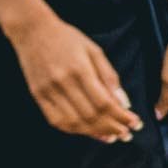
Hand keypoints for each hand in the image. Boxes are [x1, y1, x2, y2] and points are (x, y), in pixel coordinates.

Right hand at [10, 10, 142, 141]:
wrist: (32, 31)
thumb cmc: (68, 39)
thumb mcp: (95, 51)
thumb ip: (110, 78)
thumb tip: (124, 104)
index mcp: (80, 70)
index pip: (104, 103)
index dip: (121, 117)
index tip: (135, 123)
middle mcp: (62, 83)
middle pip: (91, 115)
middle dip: (112, 128)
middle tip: (127, 134)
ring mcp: (47, 91)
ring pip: (74, 122)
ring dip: (95, 133)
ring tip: (112, 137)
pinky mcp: (37, 95)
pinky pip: (56, 120)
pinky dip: (74, 130)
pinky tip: (89, 132)